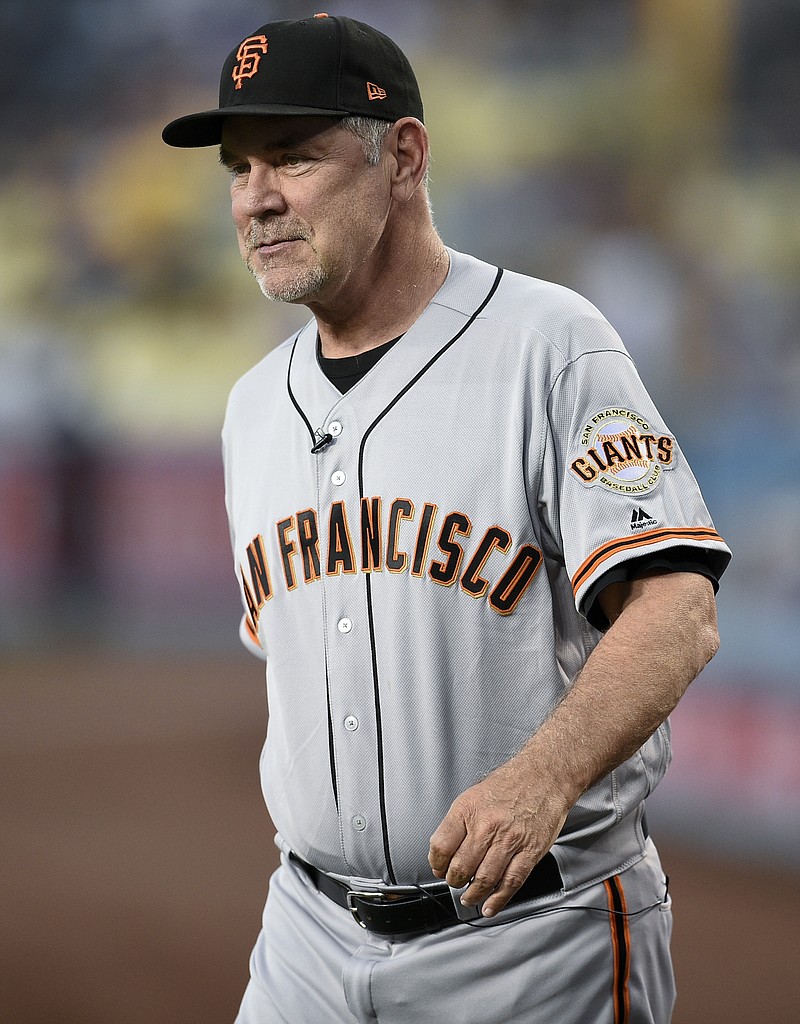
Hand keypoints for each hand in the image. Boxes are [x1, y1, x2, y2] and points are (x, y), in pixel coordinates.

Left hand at [427, 760, 568, 917]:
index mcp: (468, 810)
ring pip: (484, 879)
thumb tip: (444, 852)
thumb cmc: (510, 785)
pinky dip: (498, 899)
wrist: (544, 777)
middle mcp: (486, 826)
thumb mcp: (473, 795)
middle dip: (454, 881)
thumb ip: (458, 824)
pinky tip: (490, 905)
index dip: (436, 863)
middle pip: (460, 867)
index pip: (441, 846)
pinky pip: (510, 883)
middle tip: (455, 882)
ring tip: (469, 897)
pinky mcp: (529, 852)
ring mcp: (509, 841)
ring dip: (473, 894)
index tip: (439, 868)